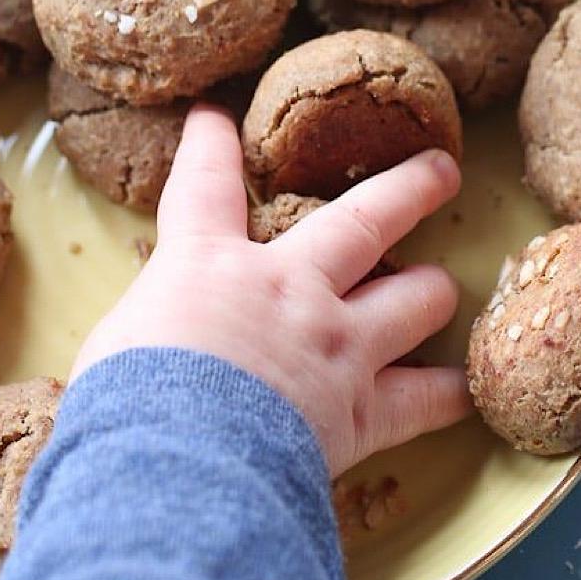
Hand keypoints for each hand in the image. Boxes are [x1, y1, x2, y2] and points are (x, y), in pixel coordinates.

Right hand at [71, 104, 471, 475]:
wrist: (174, 462)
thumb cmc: (125, 401)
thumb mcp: (118, 343)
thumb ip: (160, 322)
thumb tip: (160, 338)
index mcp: (211, 266)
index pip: (205, 185)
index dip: (210, 145)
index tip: (216, 118)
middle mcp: (290, 289)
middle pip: (365, 220)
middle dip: (409, 189)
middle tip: (441, 168)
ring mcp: (338, 343)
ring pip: (416, 297)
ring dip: (433, 290)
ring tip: (443, 286)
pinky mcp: (363, 409)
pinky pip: (425, 399)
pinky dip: (447, 395)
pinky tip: (463, 391)